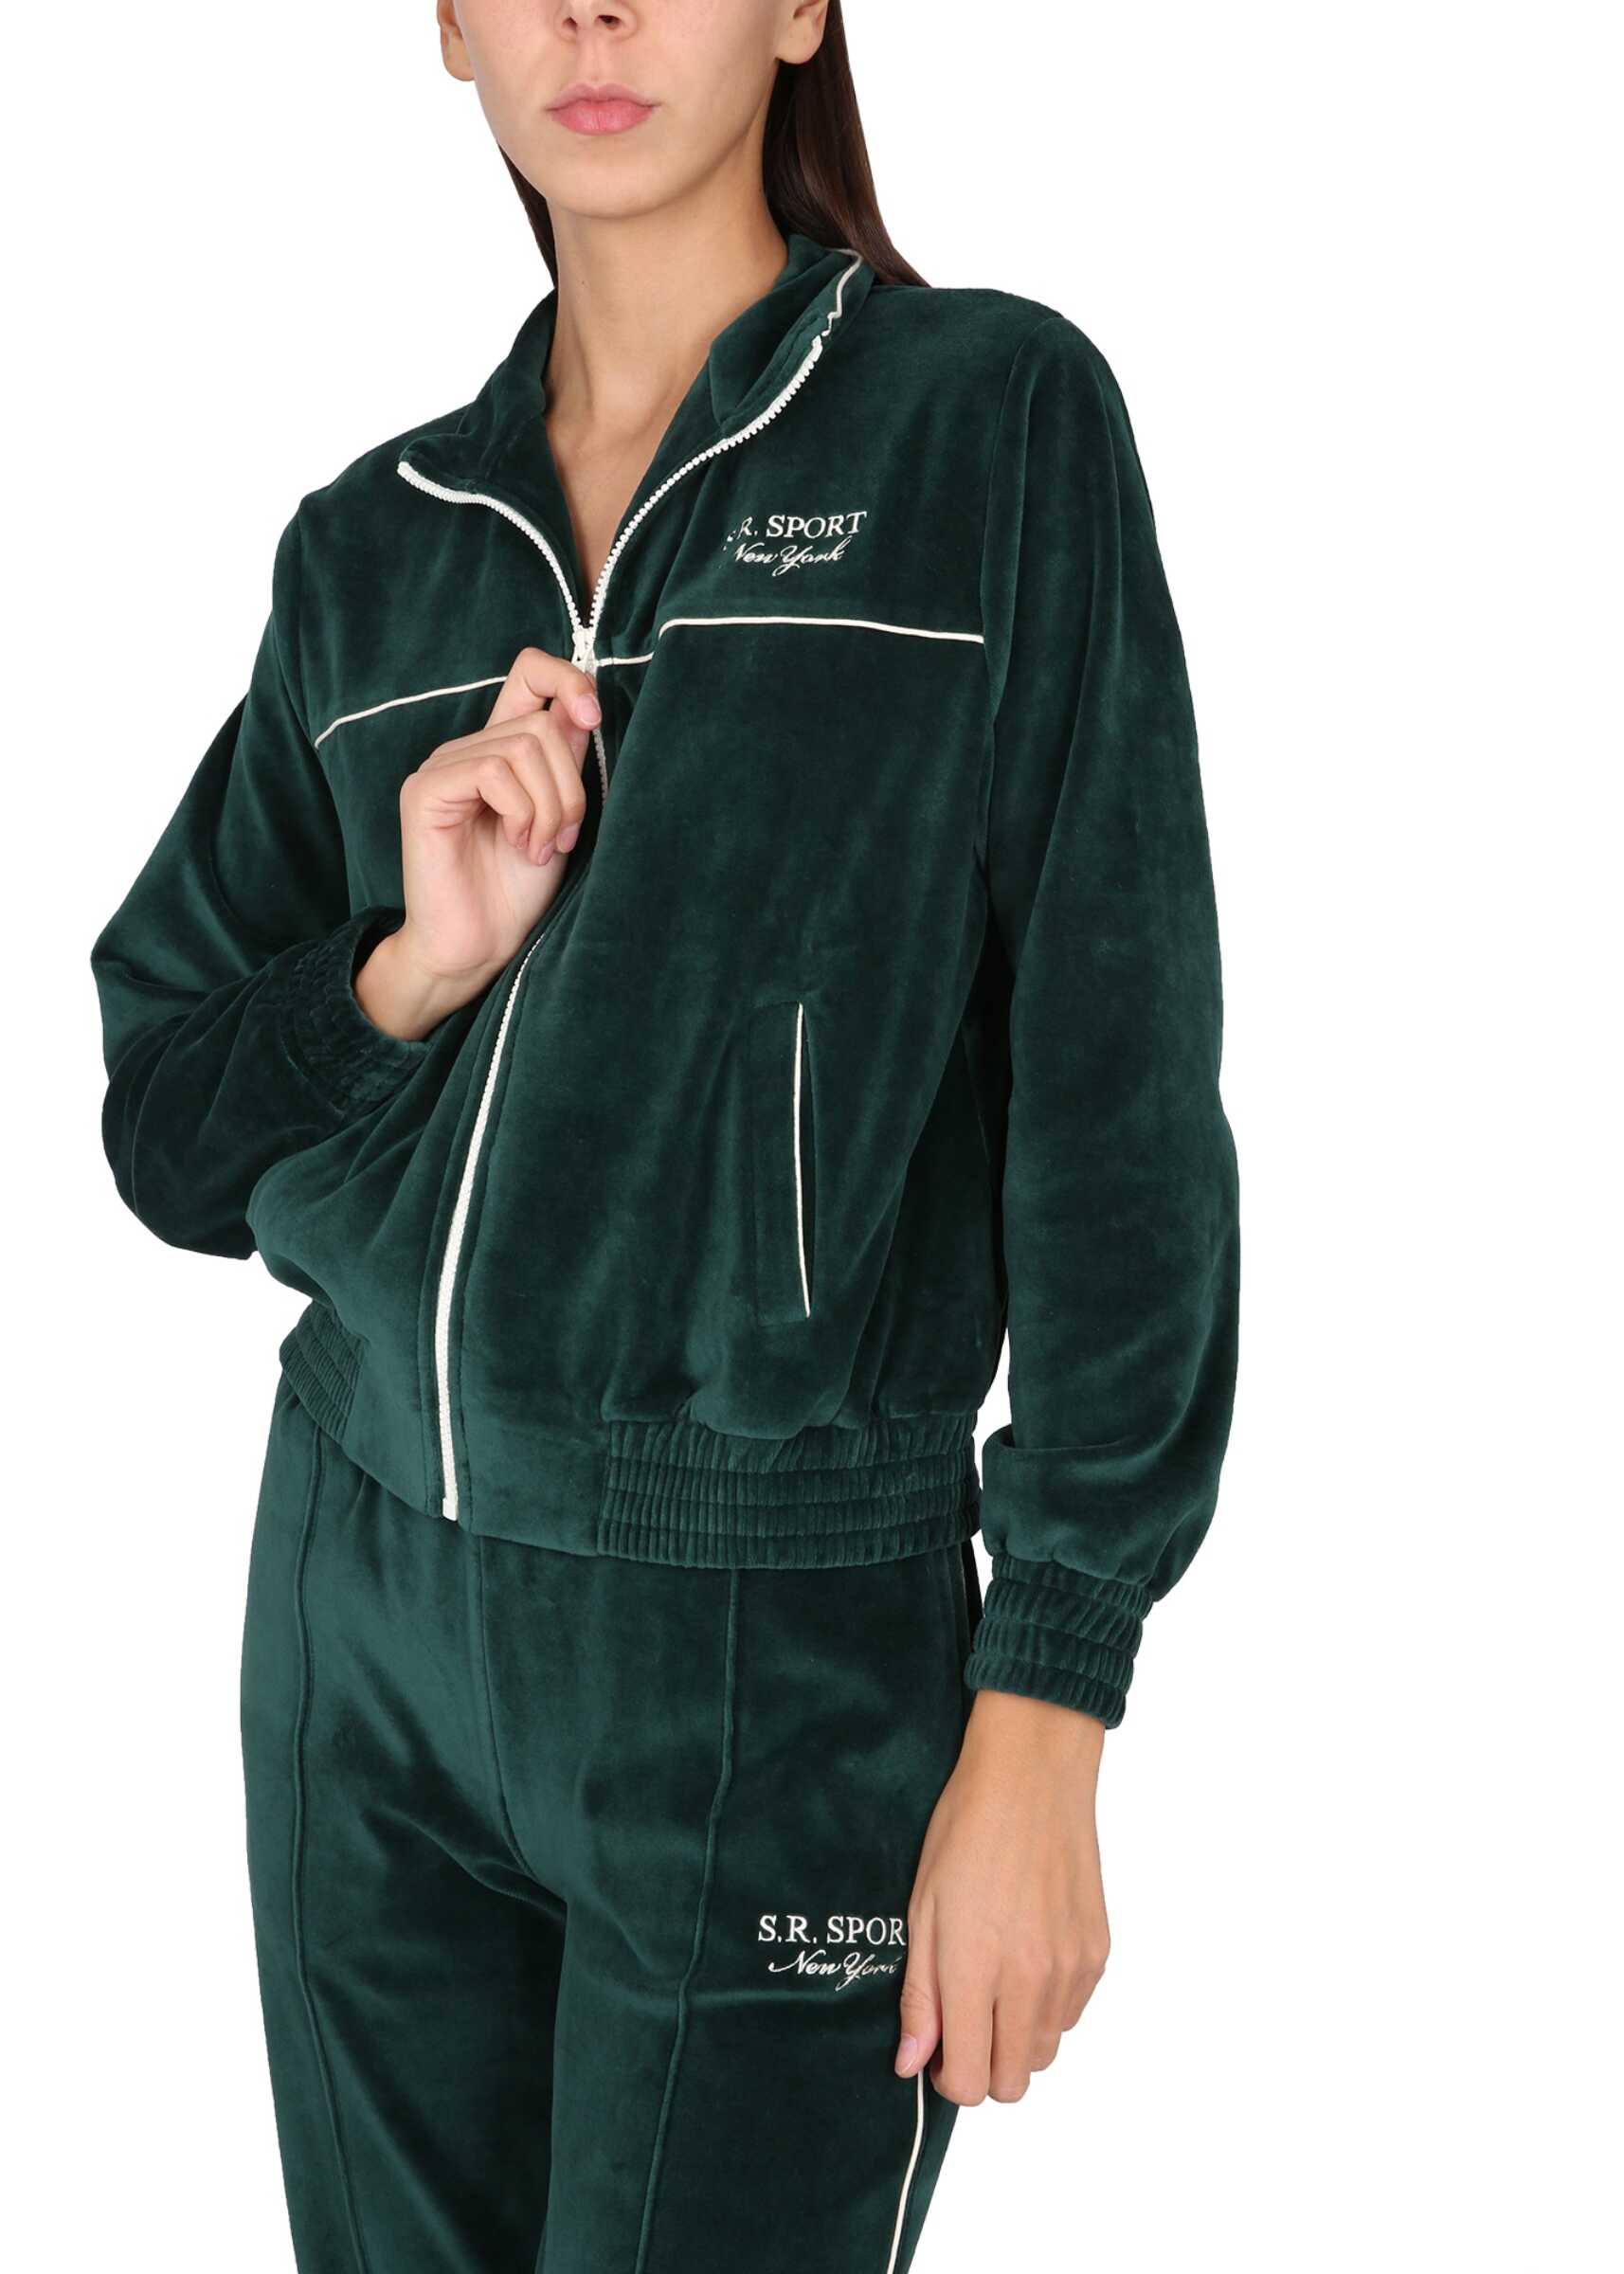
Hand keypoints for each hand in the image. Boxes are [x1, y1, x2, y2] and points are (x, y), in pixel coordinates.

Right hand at [354, 646, 599, 1039]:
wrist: (475, 947)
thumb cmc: (514, 891)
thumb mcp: (559, 818)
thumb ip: (565, 764)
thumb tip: (582, 710)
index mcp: (500, 749)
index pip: (529, 673)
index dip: (567, 680)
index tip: (593, 719)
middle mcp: (468, 749)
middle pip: (541, 724)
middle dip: (570, 787)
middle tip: (563, 839)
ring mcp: (442, 767)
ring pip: (523, 747)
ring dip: (550, 807)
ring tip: (539, 849)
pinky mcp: (425, 792)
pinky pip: (493, 773)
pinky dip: (522, 813)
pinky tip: (519, 846)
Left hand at [897, 1689, 1108, 2104]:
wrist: (1032, 1776)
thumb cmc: (965, 1831)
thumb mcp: (922, 1908)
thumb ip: (920, 1996)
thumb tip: (912, 2064)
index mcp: (975, 1970)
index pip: (969, 2082)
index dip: (947, 2076)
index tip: (938, 2046)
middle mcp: (1029, 1980)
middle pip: (1012, 2083)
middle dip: (984, 2065)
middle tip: (965, 2018)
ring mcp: (1070, 1969)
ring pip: (1045, 2052)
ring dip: (1017, 2037)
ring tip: (997, 1978)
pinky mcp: (1097, 1953)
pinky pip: (1071, 2014)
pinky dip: (1048, 2005)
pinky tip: (1029, 1954)